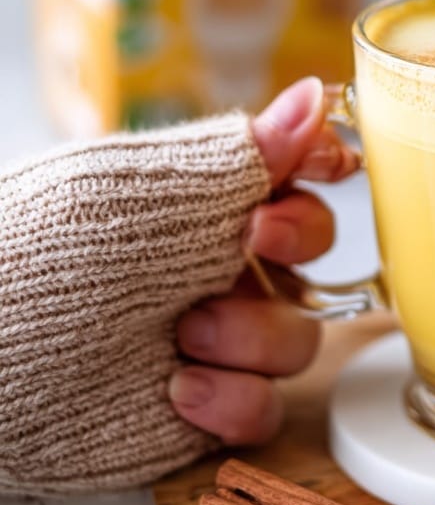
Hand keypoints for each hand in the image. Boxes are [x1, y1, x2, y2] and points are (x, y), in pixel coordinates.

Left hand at [168, 79, 359, 444]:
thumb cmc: (46, 256)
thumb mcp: (145, 190)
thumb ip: (244, 153)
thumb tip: (314, 94)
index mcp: (204, 205)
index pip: (297, 183)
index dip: (317, 177)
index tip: (311, 173)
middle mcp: (219, 271)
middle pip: (316, 261)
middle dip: (296, 247)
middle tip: (250, 243)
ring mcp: (218, 343)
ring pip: (299, 341)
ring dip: (253, 335)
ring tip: (184, 335)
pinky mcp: (208, 409)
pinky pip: (266, 410)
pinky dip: (233, 402)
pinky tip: (179, 390)